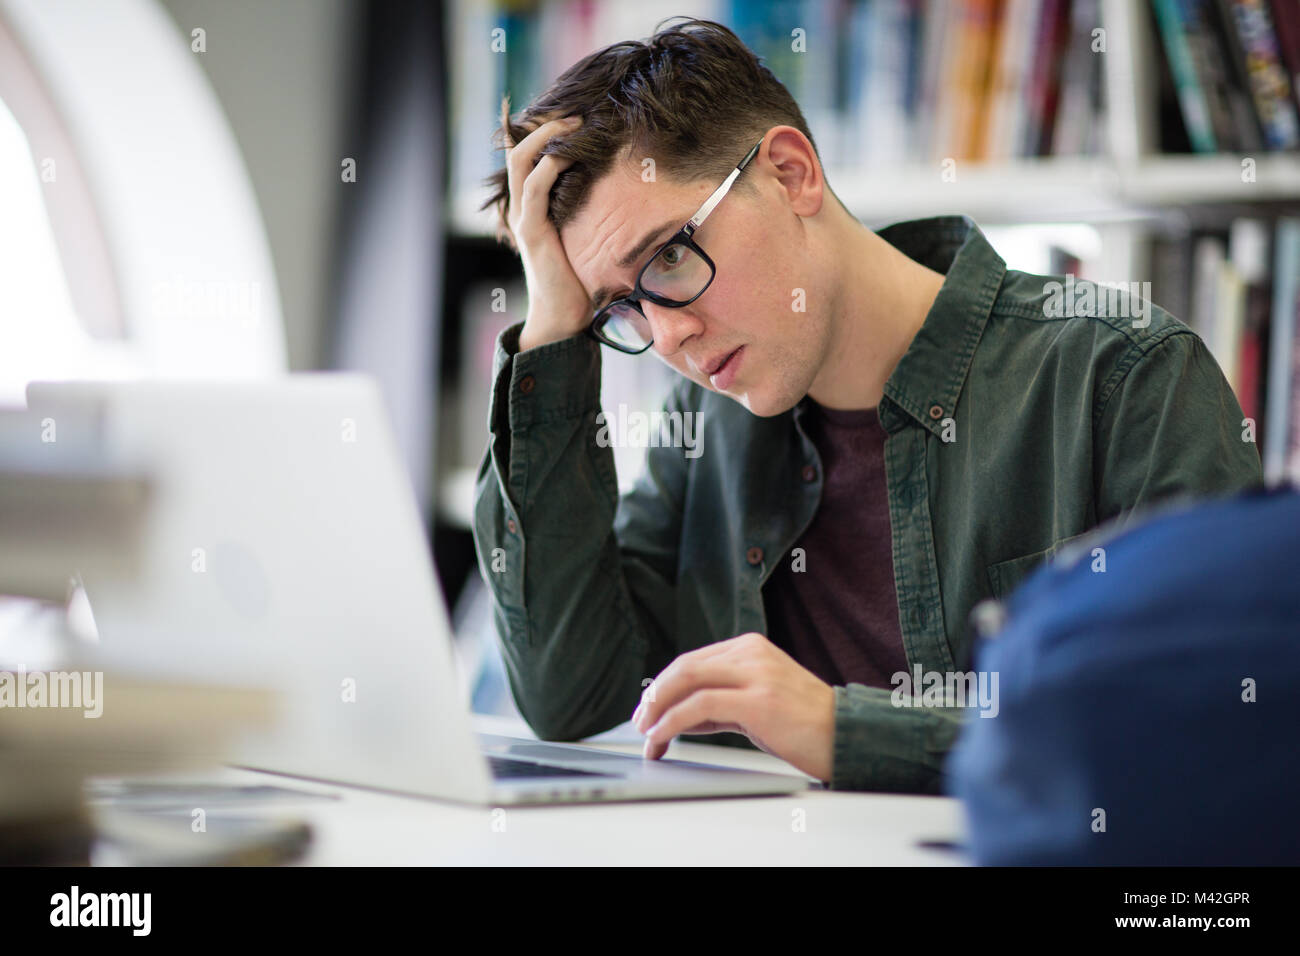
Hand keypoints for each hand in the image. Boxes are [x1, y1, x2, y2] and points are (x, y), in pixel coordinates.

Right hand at [501, 113, 591, 351]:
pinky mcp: (532, 230)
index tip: (571, 113)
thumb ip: (592, 217)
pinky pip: (535, 187)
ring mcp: (524, 217)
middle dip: (545, 125)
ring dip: (548, 136)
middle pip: (518, 150)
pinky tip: (568, 154)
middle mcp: (522, 208)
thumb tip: (625, 198)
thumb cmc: (580, 284)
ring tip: (575, 123)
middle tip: (577, 113)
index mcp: (532, 207)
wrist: (563, 319)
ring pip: (522, 160)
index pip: (527, 158)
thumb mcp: (586, 241)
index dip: (540, 131)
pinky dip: (549, 165)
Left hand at [631, 632, 835, 780]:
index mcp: (751, 647)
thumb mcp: (757, 702)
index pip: (692, 660)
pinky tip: (662, 737)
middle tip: (639, 723)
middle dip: (654, 696)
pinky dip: (672, 722)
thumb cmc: (804, 725)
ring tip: (646, 735)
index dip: (663, 687)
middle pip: (684, 667)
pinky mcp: (758, 700)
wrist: (847, 737)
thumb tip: (678, 716)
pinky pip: (699, 706)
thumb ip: (720, 702)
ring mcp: (756, 673)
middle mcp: (751, 653)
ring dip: (658, 710)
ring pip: (686, 680)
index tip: (648, 711)